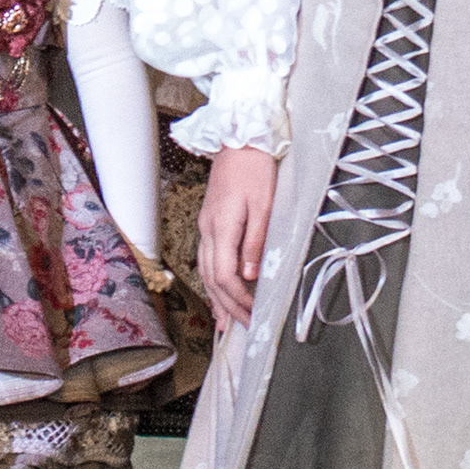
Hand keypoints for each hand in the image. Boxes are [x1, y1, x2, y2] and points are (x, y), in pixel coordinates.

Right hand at [197, 145, 277, 327]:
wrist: (240, 141)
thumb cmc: (255, 170)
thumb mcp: (263, 205)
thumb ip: (255, 241)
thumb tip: (248, 275)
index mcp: (221, 227)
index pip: (225, 275)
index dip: (239, 299)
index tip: (254, 314)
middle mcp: (208, 231)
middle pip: (212, 278)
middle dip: (228, 306)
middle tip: (244, 327)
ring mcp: (206, 227)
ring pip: (206, 272)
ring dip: (217, 298)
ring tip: (225, 322)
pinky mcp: (210, 223)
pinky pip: (208, 261)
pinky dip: (213, 282)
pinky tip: (218, 293)